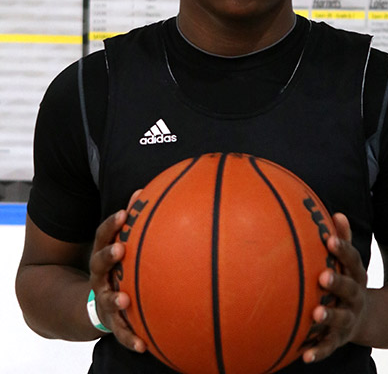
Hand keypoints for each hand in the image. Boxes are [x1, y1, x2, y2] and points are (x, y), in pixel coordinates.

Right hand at [89, 191, 145, 352]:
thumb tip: (143, 191)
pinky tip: (143, 346)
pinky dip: (130, 338)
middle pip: (97, 264)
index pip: (102, 236)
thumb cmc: (116, 267)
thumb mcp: (119, 245)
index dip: (111, 224)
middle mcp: (99, 276)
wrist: (93, 306)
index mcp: (103, 255)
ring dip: (114, 299)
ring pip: (105, 299)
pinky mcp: (112, 322)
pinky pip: (120, 332)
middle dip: (108, 255)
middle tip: (120, 248)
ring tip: (124, 300)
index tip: (123, 213)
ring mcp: (103, 299)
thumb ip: (132, 221)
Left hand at [302, 213, 367, 363]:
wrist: (365, 319)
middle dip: (337, 283)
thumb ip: (342, 239)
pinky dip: (317, 351)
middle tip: (323, 276)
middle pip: (349, 289)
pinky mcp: (338, 339)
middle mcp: (355, 298)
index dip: (342, 249)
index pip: (352, 261)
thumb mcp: (349, 263)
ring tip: (315, 313)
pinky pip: (327, 346)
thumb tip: (337, 212)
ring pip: (340, 319)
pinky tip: (304, 355)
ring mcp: (348, 319)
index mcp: (356, 276)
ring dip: (329, 316)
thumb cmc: (347, 280)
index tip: (329, 239)